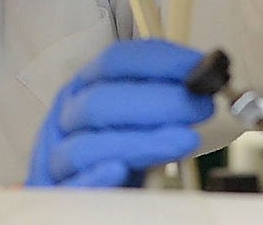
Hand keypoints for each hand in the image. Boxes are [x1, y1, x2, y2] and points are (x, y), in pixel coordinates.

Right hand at [25, 39, 213, 187]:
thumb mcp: (141, 121)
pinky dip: (94, 175)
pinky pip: (72, 185)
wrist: (100, 199)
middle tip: (199, 107)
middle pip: (100, 101)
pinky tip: (120, 169)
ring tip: (183, 141)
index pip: (114, 62)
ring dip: (138, 141)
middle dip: (156, 102)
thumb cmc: (124, 154)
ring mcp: (58, 153)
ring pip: (87, 144)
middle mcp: (68, 115)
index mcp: (86, 87)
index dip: (159, 62)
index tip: (199, 70)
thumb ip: (163, 100)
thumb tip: (205, 78)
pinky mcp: (58, 191)